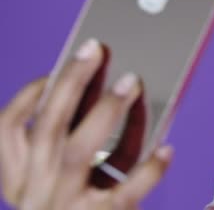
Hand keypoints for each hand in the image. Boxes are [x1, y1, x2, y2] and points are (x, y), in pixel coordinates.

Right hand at [0, 39, 171, 209]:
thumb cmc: (69, 206)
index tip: (55, 69)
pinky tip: (166, 149)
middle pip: (49, 125)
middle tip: (97, 50)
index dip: (29, 95)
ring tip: (131, 82)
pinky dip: (148, 169)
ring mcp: (67, 202)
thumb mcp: (50, 179)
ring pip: (80, 149)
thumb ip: (66, 140)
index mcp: (19, 177)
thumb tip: (102, 95)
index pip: (7, 128)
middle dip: (72, 82)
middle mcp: (37, 187)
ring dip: (106, 111)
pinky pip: (125, 192)